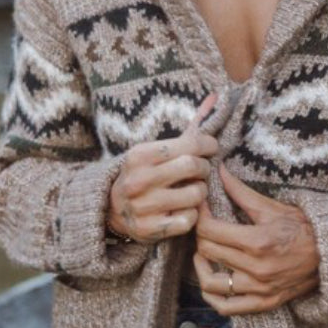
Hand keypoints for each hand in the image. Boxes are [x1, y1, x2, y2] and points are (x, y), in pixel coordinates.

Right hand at [107, 92, 218, 243]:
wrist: (111, 209)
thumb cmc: (144, 172)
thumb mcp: (157, 149)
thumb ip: (189, 127)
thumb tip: (216, 98)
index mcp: (140, 154)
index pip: (191, 144)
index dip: (209, 145)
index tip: (211, 148)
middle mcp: (139, 179)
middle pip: (194, 167)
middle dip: (204, 169)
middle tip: (201, 171)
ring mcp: (143, 206)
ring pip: (196, 195)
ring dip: (200, 192)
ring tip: (191, 190)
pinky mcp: (149, 229)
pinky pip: (189, 220)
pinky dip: (191, 215)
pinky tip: (182, 209)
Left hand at [191, 163, 320, 314]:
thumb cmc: (305, 228)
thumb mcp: (274, 208)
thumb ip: (242, 193)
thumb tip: (221, 172)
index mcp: (258, 241)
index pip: (210, 230)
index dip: (200, 215)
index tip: (202, 208)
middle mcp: (257, 268)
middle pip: (207, 252)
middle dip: (200, 235)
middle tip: (204, 226)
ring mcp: (259, 289)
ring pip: (211, 283)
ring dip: (201, 267)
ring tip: (204, 253)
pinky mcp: (264, 302)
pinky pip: (227, 307)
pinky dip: (213, 296)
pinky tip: (212, 281)